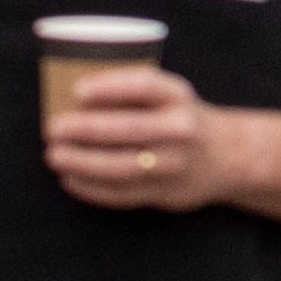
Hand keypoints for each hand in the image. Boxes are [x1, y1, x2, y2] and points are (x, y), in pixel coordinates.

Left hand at [42, 64, 241, 213]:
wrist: (227, 156)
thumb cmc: (180, 117)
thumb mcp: (169, 95)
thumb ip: (130, 94)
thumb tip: (70, 97)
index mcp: (179, 97)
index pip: (145, 86)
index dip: (110, 87)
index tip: (77, 90)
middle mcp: (181, 130)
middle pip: (129, 129)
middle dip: (86, 129)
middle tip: (53, 128)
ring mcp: (174, 165)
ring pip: (122, 166)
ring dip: (83, 162)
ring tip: (55, 155)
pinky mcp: (165, 193)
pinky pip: (122, 194)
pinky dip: (91, 188)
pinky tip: (70, 178)